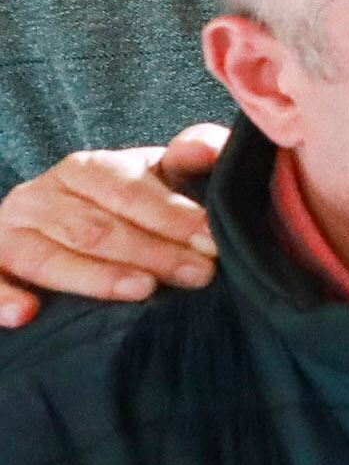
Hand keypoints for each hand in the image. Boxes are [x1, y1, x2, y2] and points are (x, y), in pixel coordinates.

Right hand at [0, 125, 225, 325]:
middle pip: (95, 227)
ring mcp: (9, 233)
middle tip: (199, 275)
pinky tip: (26, 314)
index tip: (213, 242)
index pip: (126, 189)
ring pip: (48, 256)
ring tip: (142, 290)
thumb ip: (193, 155)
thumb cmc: (133, 208)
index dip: (172, 215)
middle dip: (151, 252)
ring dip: (95, 277)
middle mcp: (40, 197)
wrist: (75, 231)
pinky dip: (2, 297)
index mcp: (84, 170)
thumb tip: (198, 150)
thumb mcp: (164, 177)